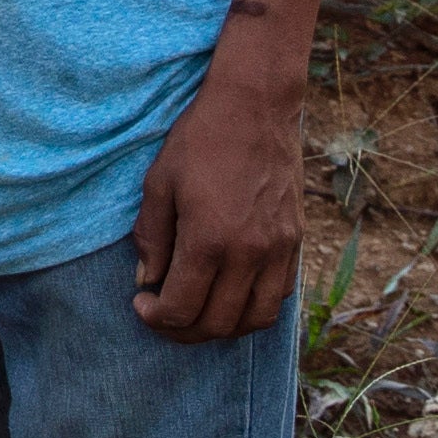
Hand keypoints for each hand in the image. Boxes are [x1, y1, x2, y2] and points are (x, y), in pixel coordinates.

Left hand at [126, 44, 307, 341]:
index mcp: (209, 240)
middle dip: (183, 331)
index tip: (141, 304)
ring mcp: (278, 249)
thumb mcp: (159, 184)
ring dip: (223, 328)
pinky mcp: (295, 241)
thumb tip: (147, 280)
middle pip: (218, 323)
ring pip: (255, 319)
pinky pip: (280, 295)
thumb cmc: (200, 140)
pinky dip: (254, 309)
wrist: (255, 107)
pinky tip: (231, 296)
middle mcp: (248, 253)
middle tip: (163, 316)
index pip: (181, 308)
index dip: (156, 318)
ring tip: (198, 314)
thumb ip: (151, 238)